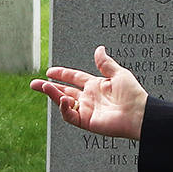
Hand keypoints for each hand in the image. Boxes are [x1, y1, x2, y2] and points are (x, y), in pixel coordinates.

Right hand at [31, 47, 148, 139]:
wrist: (138, 114)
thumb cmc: (133, 94)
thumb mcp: (118, 74)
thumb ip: (105, 63)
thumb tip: (99, 49)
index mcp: (96, 85)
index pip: (74, 78)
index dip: (62, 74)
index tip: (50, 71)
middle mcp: (89, 98)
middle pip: (64, 91)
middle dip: (48, 87)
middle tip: (34, 84)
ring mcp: (86, 110)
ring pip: (63, 102)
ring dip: (52, 95)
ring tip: (43, 87)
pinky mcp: (86, 122)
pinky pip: (70, 116)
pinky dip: (64, 108)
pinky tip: (63, 100)